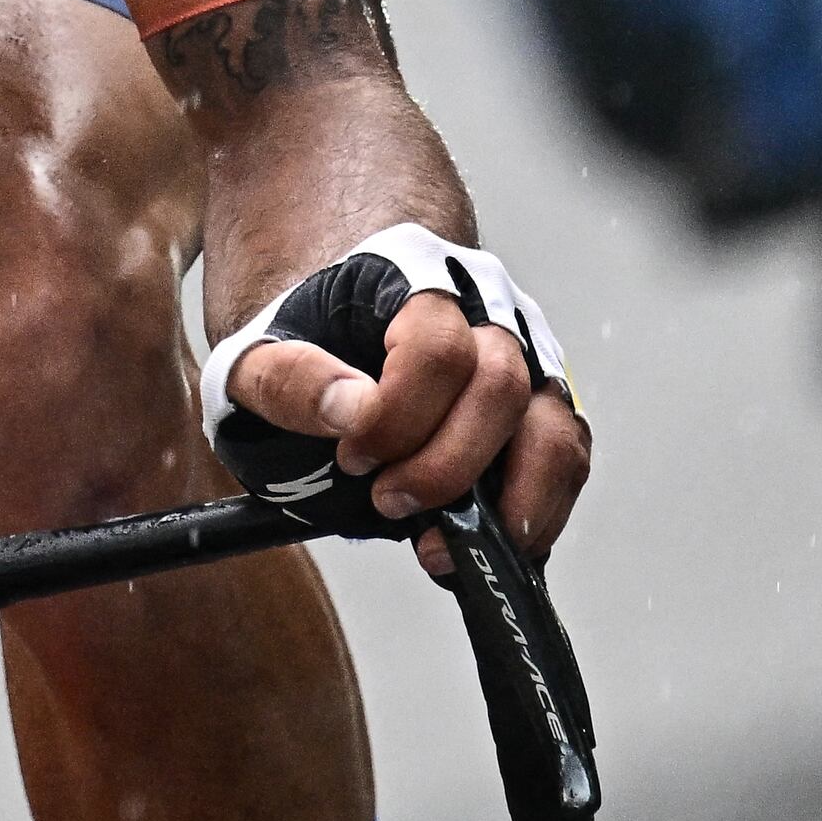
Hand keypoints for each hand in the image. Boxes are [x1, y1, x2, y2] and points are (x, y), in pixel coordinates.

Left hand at [225, 290, 593, 567]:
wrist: (336, 314)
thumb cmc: (301, 336)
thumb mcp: (256, 351)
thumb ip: (288, 378)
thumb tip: (352, 410)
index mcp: (412, 275)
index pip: (437, 347)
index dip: (399, 416)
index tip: (353, 458)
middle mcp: (486, 307)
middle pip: (501, 387)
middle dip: (444, 465)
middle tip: (388, 501)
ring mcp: (526, 355)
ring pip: (554, 428)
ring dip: (508, 503)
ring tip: (440, 545)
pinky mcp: (542, 405)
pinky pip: (565, 459)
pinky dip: (537, 513)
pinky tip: (483, 543)